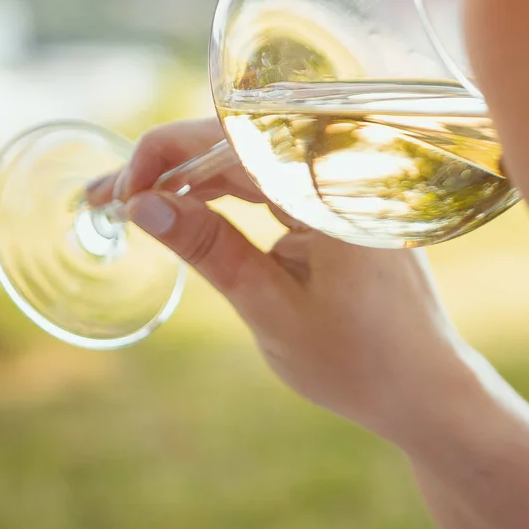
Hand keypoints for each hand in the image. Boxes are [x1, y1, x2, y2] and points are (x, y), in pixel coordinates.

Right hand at [89, 118, 473, 441]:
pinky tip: (181, 207)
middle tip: (101, 199)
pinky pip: (270, 180)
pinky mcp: (336, 203)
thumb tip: (142, 205)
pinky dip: (222, 193)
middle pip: (236, 141)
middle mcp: (342, 170)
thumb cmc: (359, 361)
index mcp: (332, 186)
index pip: (233, 138)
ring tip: (126, 203)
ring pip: (248, 159)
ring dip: (187, 178)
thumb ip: (209, 250)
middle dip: (164, 166)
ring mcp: (340, 184)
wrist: (426, 391)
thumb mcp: (270, 308)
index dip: (165, 154)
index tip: (120, 193)